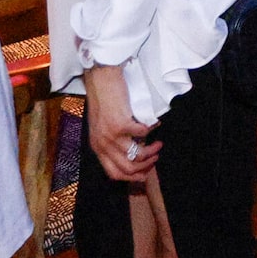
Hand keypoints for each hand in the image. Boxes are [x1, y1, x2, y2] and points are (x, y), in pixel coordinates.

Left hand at [84, 64, 160, 183]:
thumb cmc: (103, 100)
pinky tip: (155, 123)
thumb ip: (112, 142)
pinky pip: (142, 134)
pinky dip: (152, 130)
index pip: (114, 174)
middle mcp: (102, 145)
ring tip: (159, 144)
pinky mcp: (120, 124)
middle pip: (128, 169)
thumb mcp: (102, 127)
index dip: (132, 177)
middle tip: (156, 157)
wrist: (100, 81)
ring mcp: (110, 136)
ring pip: (137, 156)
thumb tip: (132, 152)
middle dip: (146, 166)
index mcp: (97, 147)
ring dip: (152, 151)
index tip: (145, 172)